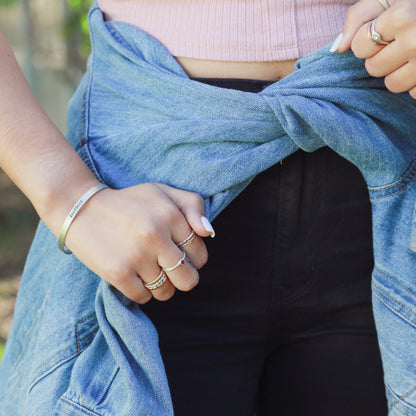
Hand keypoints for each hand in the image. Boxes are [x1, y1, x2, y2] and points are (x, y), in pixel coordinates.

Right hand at [63, 182, 212, 303]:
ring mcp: (136, 256)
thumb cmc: (129, 202)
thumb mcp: (163, 192)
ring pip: (166, 292)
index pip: (200, 255)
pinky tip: (132, 274)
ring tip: (147, 269)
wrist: (80, 207)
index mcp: (171, 215)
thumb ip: (193, 206)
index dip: (192, 259)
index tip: (178, 253)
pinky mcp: (117, 272)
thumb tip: (209, 233)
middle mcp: (156, 235)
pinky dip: (140, 291)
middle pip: (188, 279)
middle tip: (166, 267)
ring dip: (160, 286)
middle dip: (181, 277)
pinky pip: (143, 297)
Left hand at [334, 0, 415, 97]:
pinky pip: (414, 94)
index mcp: (403, 16)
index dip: (366, 41)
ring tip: (413, 53)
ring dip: (398, 72)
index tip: (383, 31)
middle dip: (382, 57)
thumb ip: (359, 17)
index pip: (360, 46)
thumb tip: (338, 49)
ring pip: (392, 85)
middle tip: (399, 42)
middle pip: (374, 68)